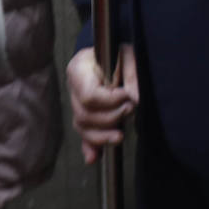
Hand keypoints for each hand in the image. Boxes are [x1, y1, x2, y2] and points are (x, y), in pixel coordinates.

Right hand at [67, 44, 138, 164]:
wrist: (115, 51)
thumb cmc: (121, 51)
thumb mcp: (128, 55)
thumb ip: (132, 75)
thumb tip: (135, 99)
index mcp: (79, 68)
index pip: (88, 96)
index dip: (110, 101)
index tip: (127, 96)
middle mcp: (73, 87)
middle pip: (84, 114)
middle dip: (110, 118)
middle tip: (130, 109)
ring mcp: (76, 102)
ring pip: (82, 127)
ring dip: (102, 136)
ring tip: (120, 135)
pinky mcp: (84, 114)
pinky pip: (84, 134)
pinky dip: (90, 146)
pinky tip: (93, 157)